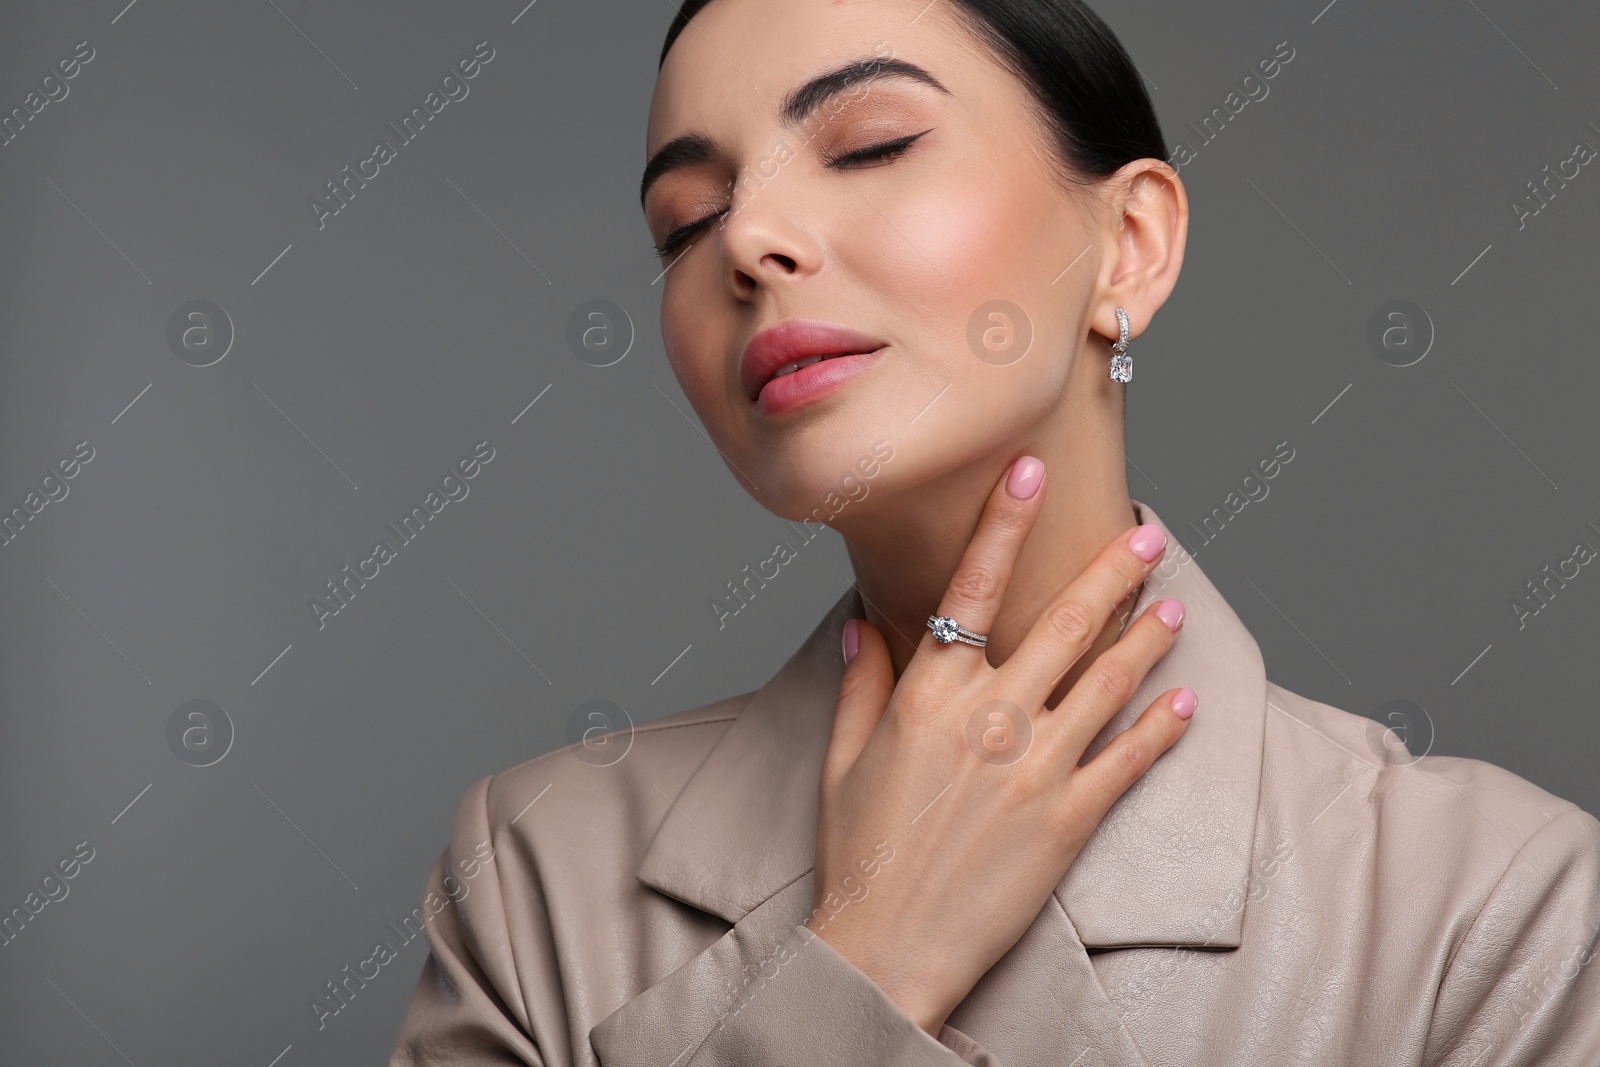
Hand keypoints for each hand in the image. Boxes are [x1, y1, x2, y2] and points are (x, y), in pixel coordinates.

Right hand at [804, 456, 1194, 1034]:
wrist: (887, 944)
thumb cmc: (858, 852)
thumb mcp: (844, 758)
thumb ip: (861, 684)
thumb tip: (862, 624)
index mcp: (929, 694)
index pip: (972, 586)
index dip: (1004, 521)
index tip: (1030, 469)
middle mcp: (990, 716)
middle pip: (1066, 622)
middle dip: (1113, 570)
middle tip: (1148, 534)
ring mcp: (1037, 766)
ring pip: (1110, 681)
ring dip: (1149, 636)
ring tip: (1176, 601)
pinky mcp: (1070, 817)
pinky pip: (1130, 759)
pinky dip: (1162, 726)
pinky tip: (1184, 698)